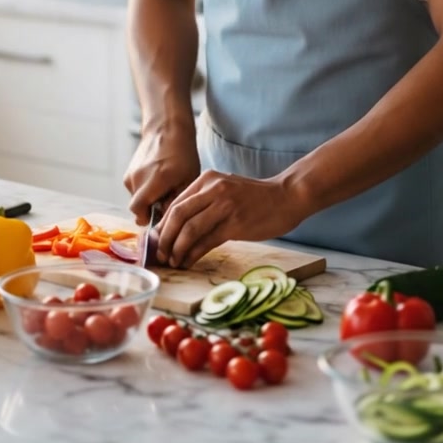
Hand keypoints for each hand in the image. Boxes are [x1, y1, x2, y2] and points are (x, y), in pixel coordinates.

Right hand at [124, 125, 199, 226]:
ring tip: (164, 190)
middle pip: (137, 208)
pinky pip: (135, 189)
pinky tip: (157, 182)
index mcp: (156, 179)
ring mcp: (131, 174)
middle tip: (165, 205)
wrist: (167, 129)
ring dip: (147, 200)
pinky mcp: (128, 171)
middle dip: (149, 211)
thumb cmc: (183, 155)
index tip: (162, 220)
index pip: (139, 212)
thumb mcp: (188, 179)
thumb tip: (165, 220)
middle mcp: (139, 177)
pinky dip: (144, 191)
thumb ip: (176, 202)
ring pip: (136, 199)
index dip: (149, 220)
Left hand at [155, 171, 298, 268]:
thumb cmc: (254, 197)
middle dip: (164, 238)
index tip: (156, 241)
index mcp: (207, 180)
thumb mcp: (225, 190)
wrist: (286, 196)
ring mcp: (224, 206)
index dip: (162, 225)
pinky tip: (188, 262)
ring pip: (189, 230)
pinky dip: (193, 254)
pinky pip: (207, 242)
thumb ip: (203, 203)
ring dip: (177, 249)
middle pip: (177, 216)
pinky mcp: (235, 224)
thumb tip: (177, 227)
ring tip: (173, 261)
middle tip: (160, 254)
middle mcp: (213, 190)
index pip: (175, 203)